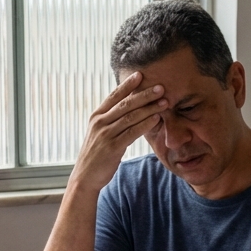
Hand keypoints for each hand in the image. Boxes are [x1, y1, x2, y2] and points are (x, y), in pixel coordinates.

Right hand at [68, 72, 167, 193]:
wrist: (85, 176)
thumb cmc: (97, 154)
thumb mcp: (100, 132)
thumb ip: (112, 120)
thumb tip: (129, 108)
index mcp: (97, 116)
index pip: (114, 96)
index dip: (127, 85)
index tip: (140, 74)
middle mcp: (100, 122)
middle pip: (125, 104)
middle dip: (144, 94)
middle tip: (160, 87)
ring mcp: (105, 134)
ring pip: (130, 117)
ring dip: (149, 108)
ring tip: (164, 102)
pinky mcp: (112, 147)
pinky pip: (132, 132)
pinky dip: (145, 124)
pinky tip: (156, 119)